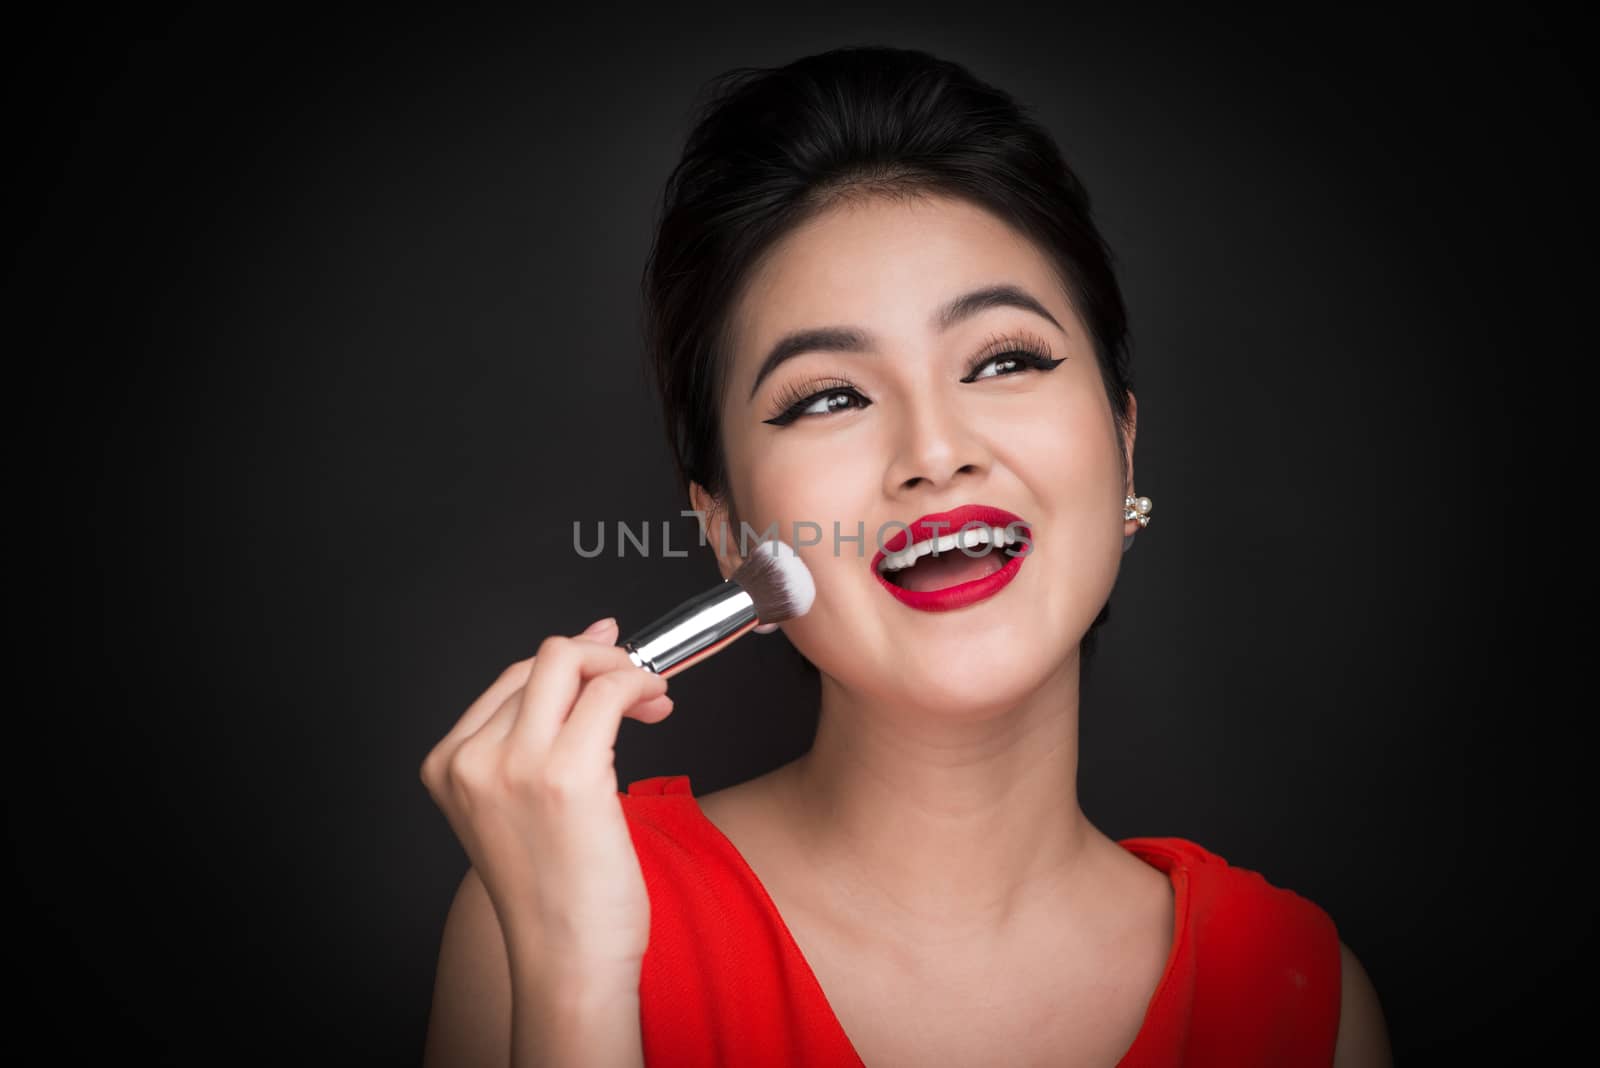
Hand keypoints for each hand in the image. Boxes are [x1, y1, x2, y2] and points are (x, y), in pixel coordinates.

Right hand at [420, 617, 671, 979]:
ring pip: (568, 662)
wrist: (567, 960)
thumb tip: (583, 658)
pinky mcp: (566, 774)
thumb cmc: (556, 894)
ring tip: (652, 697)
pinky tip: (656, 705)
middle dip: (600, 659)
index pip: (512, 680)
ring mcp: (514, 764)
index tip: (608, 666)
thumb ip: (536, 740)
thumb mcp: (518, 807)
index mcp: (448, 765)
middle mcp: (471, 760)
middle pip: (541, 662)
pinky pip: (608, 692)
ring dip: (623, 668)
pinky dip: (639, 684)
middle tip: (639, 684)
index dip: (571, 664)